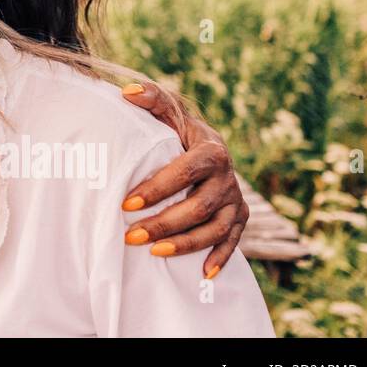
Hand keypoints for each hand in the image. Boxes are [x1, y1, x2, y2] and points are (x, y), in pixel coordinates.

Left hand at [119, 83, 248, 278]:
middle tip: (131, 235)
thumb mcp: (167, 112)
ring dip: (185, 243)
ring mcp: (235, 199)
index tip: (127, 204)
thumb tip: (127, 93)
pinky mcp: (239, 217)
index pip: (185, 172)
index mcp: (212, 150)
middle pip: (199, 207)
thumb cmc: (177, 129)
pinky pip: (233, 241)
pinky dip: (220, 258)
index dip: (158, 189)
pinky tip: (202, 273)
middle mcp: (229, 177)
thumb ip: (151, 99)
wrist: (204, 145)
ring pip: (215, 229)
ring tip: (154, 253)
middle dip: (165, 223)